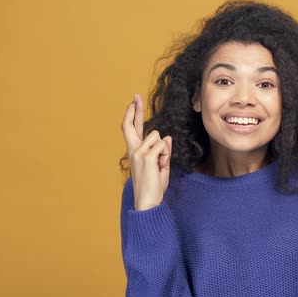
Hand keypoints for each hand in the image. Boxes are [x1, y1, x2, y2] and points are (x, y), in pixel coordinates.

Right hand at [121, 94, 171, 210]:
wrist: (147, 201)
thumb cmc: (153, 185)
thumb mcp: (161, 165)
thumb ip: (163, 151)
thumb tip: (166, 137)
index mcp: (134, 151)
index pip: (131, 129)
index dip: (132, 114)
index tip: (133, 101)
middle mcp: (133, 150)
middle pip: (132, 125)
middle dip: (135, 109)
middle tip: (135, 95)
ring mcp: (138, 153)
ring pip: (158, 137)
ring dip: (164, 150)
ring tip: (160, 166)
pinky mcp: (146, 157)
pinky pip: (162, 147)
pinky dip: (165, 156)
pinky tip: (160, 167)